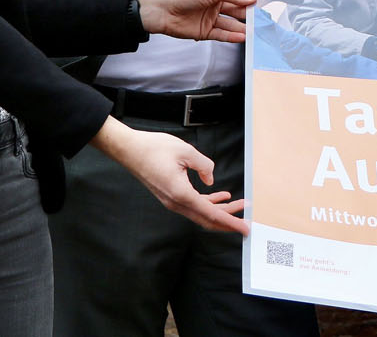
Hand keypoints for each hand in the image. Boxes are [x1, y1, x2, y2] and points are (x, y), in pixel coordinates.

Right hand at [90, 117, 248, 234]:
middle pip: (207, 219)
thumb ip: (204, 166)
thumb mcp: (186, 151)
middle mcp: (176, 202)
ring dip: (220, 211)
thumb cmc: (153, 149)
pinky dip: (208, 202)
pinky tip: (219, 195)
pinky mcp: (170, 195)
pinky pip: (193, 204)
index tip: (244, 227)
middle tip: (246, 218)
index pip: (211, 214)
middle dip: (228, 219)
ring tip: (237, 204)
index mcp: (181, 194)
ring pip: (201, 212)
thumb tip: (211, 179)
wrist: (130, 150)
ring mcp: (172, 201)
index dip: (230, 221)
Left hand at [137, 0, 255, 41]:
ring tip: (254, 32)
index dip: (248, 1)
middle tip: (261, 22)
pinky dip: (232, 36)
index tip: (260, 6)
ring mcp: (210, 19)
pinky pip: (221, 35)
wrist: (161, 11)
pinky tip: (241, 37)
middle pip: (236, 11)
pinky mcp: (205, 32)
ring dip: (241, 28)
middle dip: (248, 16)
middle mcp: (215, 4)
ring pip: (230, 24)